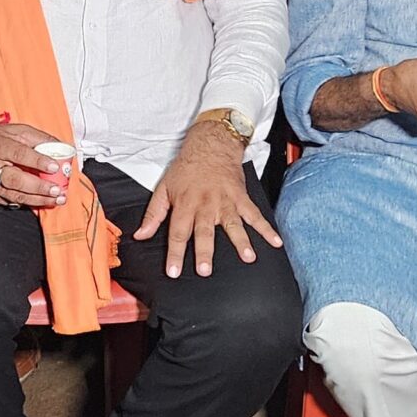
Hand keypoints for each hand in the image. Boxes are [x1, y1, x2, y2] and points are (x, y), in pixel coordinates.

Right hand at [0, 121, 67, 208]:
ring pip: (14, 195)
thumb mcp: (15, 130)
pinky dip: (29, 203)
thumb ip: (38, 138)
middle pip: (15, 179)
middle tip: (57, 189)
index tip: (54, 166)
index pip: (18, 154)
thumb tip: (62, 147)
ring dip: (38, 199)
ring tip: (56, 199)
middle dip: (38, 186)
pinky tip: (43, 201)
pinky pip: (11, 202)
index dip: (37, 161)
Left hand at [134, 121, 279, 276]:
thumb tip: (140, 235)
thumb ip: (153, 214)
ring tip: (248, 257)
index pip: (177, 232)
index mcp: (185, 204)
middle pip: (204, 232)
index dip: (174, 253)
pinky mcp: (240, 198)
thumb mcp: (163, 187)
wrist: (210, 145)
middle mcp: (205, 204)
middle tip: (205, 270)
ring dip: (241, 241)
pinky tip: (275, 242)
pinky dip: (266, 228)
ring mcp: (225, 201)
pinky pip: (254, 214)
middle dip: (204, 252)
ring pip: (233, 224)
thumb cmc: (186, 168)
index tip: (174, 271)